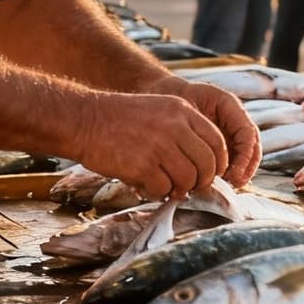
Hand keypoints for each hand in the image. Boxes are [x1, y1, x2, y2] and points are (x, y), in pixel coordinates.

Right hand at [74, 90, 231, 198]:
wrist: (85, 120)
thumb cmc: (121, 119)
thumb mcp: (160, 111)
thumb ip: (183, 133)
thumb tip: (202, 170)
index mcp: (182, 110)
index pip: (216, 141)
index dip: (218, 162)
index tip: (211, 173)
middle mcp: (175, 126)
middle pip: (207, 163)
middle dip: (202, 181)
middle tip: (190, 187)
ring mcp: (159, 146)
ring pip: (188, 179)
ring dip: (180, 189)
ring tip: (166, 186)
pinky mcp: (142, 165)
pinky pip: (163, 189)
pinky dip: (157, 192)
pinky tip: (146, 185)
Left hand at [159, 77, 260, 186]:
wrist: (163, 94)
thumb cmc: (172, 97)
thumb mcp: (183, 107)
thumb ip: (195, 126)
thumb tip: (203, 156)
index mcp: (229, 106)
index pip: (248, 133)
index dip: (245, 156)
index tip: (233, 174)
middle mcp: (233, 120)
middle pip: (252, 147)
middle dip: (246, 168)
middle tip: (234, 183)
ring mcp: (229, 132)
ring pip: (245, 156)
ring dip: (240, 173)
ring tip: (227, 186)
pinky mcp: (221, 144)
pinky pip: (232, 161)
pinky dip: (229, 174)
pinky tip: (218, 184)